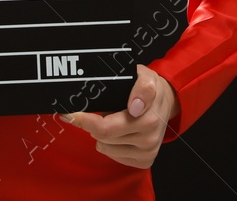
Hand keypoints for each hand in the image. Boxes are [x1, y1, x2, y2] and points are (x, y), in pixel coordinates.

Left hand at [60, 64, 179, 168]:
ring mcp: (148, 149)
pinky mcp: (145, 161)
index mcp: (148, 113)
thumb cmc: (149, 88)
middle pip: (102, 135)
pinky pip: (113, 156)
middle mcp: (149, 133)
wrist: (166, 103)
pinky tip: (119, 133)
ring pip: (105, 147)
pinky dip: (110, 144)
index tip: (70, 115)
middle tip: (90, 112)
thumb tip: (135, 107)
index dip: (86, 121)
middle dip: (91, 123)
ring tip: (113, 120)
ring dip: (102, 134)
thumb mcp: (144, 76)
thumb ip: (141, 87)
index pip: (107, 125)